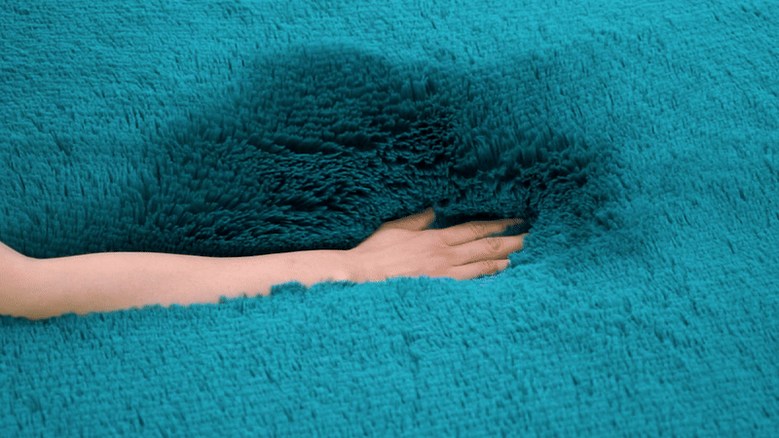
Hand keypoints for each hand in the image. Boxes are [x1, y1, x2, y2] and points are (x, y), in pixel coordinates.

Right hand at [346, 208, 527, 282]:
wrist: (362, 277)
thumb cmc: (375, 252)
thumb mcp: (396, 227)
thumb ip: (419, 219)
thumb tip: (435, 210)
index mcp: (436, 238)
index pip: (474, 229)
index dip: (497, 224)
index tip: (515, 220)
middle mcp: (444, 257)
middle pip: (484, 248)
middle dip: (509, 241)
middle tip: (529, 237)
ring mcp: (443, 276)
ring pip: (480, 268)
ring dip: (501, 261)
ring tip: (518, 258)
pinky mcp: (438, 291)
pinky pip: (468, 285)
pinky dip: (484, 279)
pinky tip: (494, 278)